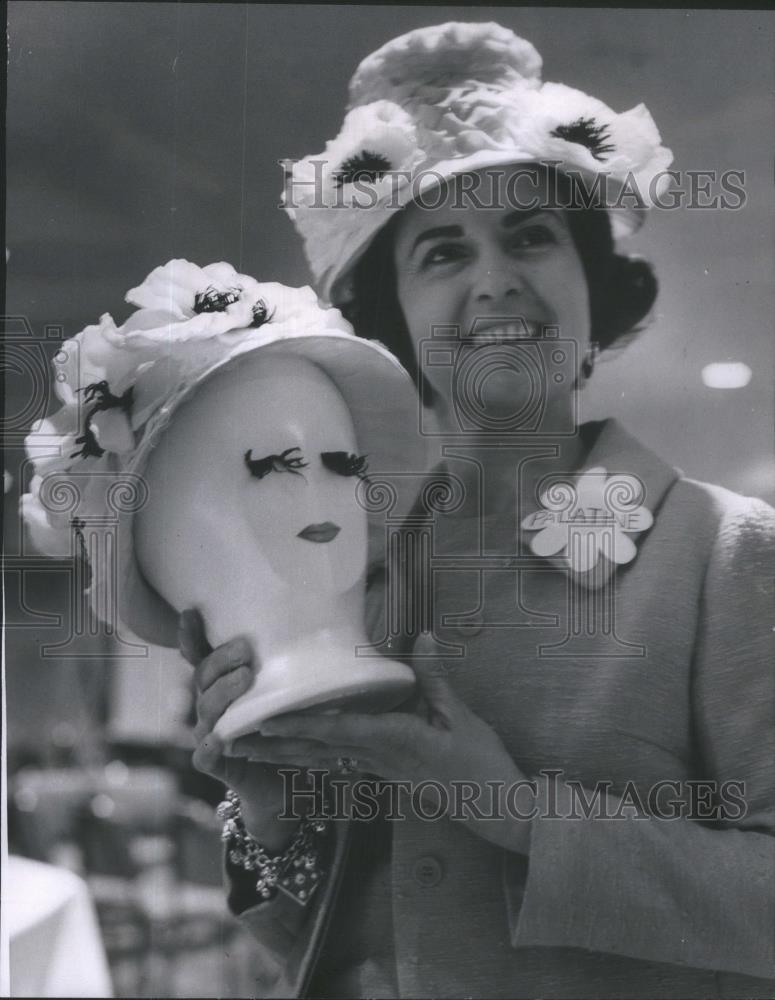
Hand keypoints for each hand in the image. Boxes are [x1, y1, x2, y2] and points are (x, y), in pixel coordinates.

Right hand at [180, 608, 314, 851]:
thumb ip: (287, 664)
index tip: (191, 612)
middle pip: (203, 676)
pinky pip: (205, 756)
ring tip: (246, 678)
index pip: (200, 655)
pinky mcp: (217, 765)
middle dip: (221, 660)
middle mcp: (210, 706)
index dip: (191, 636)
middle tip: (245, 650)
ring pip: (206, 709)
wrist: (285, 784)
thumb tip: (322, 620)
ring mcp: (210, 735)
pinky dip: (209, 747)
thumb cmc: (287, 726)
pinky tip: (217, 739)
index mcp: (222, 684)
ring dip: (222, 692)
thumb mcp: (286, 691)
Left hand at [235, 658, 534, 853]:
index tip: (267, 721)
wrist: (495, 806)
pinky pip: (337, 765)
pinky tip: (289, 757)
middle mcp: (378, 758)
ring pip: (321, 761)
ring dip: (282, 756)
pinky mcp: (384, 773)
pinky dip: (308, 760)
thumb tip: (423, 635)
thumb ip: (435, 678)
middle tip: (232, 740)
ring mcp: (379, 769)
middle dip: (274, 745)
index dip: (302, 726)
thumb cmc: (481, 760)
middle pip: (318, 750)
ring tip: (245, 751)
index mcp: (396, 740)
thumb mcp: (463, 716)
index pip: (341, 732)